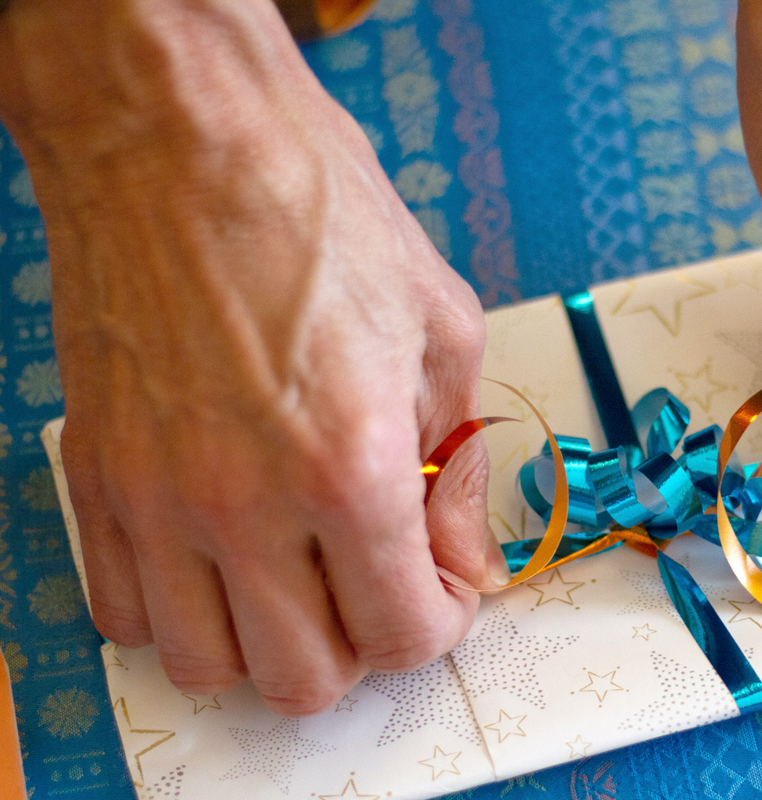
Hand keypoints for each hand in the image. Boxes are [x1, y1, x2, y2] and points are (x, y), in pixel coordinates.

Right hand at [0, 0, 506, 714]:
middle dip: (361, 646)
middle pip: (304, 679)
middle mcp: (243, 503)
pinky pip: (125, 615)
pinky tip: (223, 559)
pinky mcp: (97, 478)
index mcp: (349, 466)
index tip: (443, 591)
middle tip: (378, 586)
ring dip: (269, 644)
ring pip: (208, 666)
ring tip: (301, 578)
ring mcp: (155, 499)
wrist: (187, 142)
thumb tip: (467, 562)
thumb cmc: (323, 218)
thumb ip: (456, 471)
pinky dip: (184, 614)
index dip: (439, 624)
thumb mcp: (442, 335)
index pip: (402, 634)